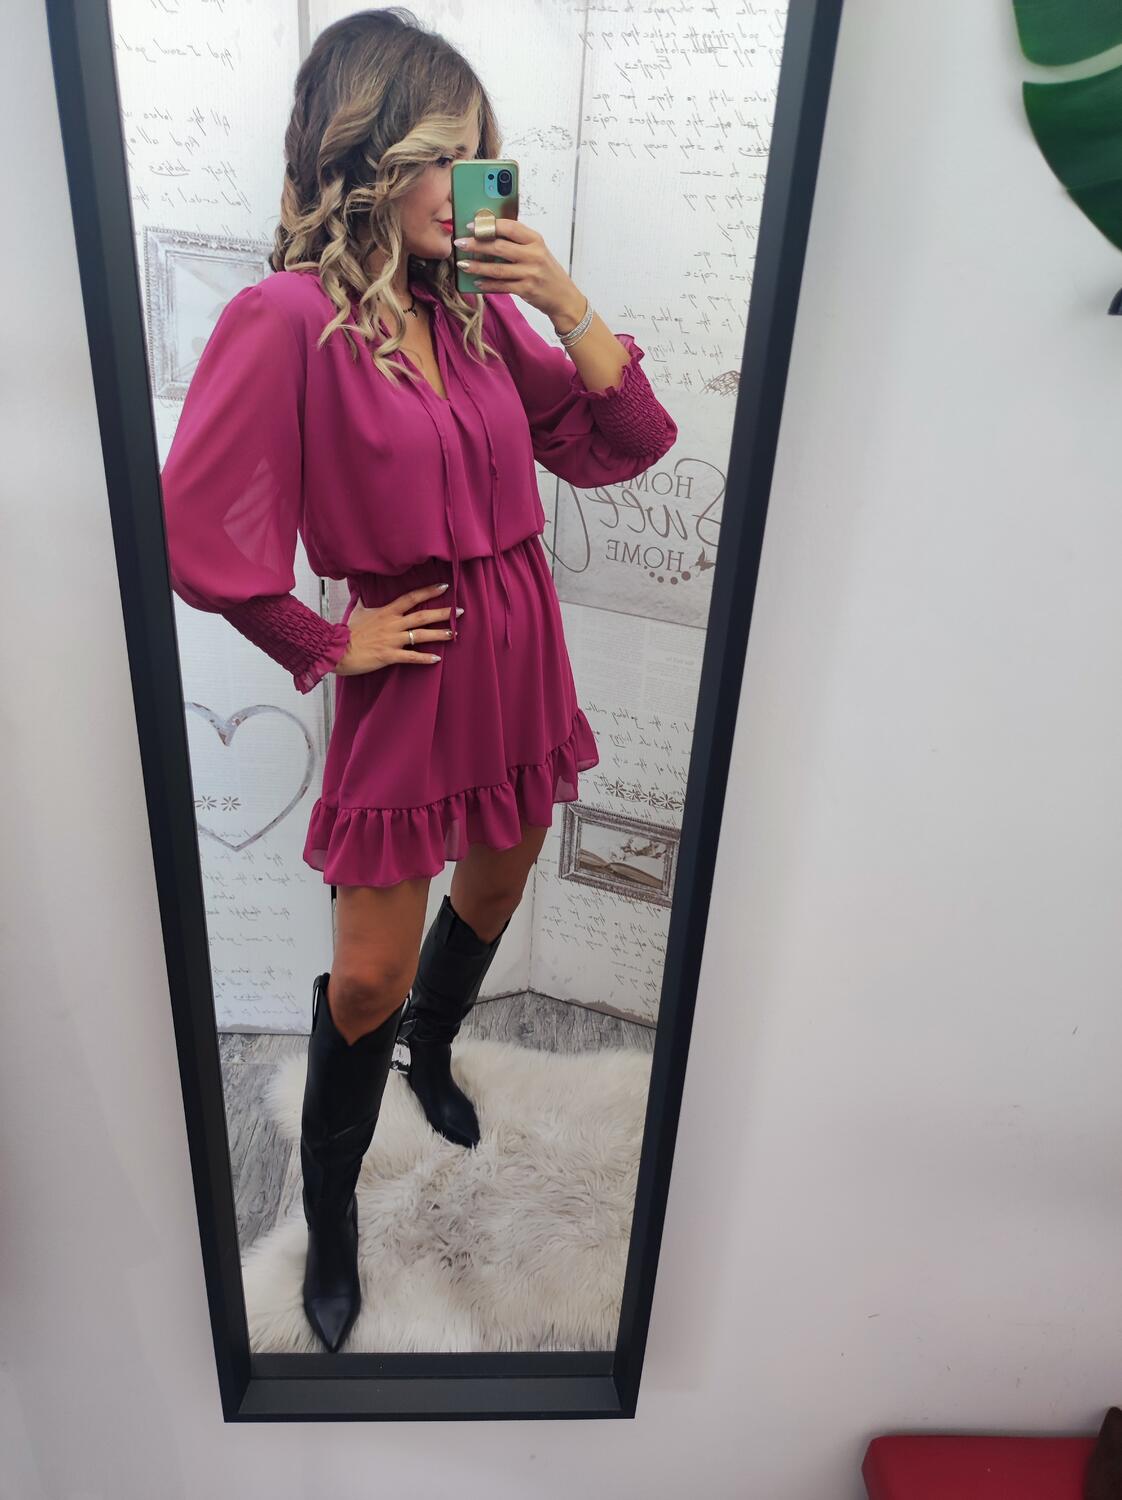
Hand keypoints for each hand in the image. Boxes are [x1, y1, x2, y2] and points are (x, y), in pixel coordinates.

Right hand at [335, 582, 461, 675]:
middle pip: (422, 616)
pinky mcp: (389, 655)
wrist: (337, 649)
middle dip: (442, 613)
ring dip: (439, 634)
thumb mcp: (357, 611)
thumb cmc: (347, 631)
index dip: (428, 591)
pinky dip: (424, 658)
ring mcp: (392, 640)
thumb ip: (363, 600)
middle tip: (459, 611)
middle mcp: (392, 624)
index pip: (411, 597)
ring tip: (455, 633)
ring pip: (421, 635)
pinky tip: (437, 659)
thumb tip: (360, 590)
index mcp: (386, 612)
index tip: (444, 586)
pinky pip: (411, 657)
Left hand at [454, 217, 583, 322]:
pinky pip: (501, 286)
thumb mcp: (538, 251)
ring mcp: (530, 273)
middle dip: (476, 244)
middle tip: (460, 243)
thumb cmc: (547, 272)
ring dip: (477, 266)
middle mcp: (534, 255)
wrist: (564, 298)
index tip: (472, 225)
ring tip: (462, 264)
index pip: (510, 227)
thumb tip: (488, 235)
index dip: (489, 225)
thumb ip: (518, 242)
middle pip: (499, 246)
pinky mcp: (526, 290)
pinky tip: (476, 282)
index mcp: (536, 240)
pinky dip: (487, 284)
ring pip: (497, 268)